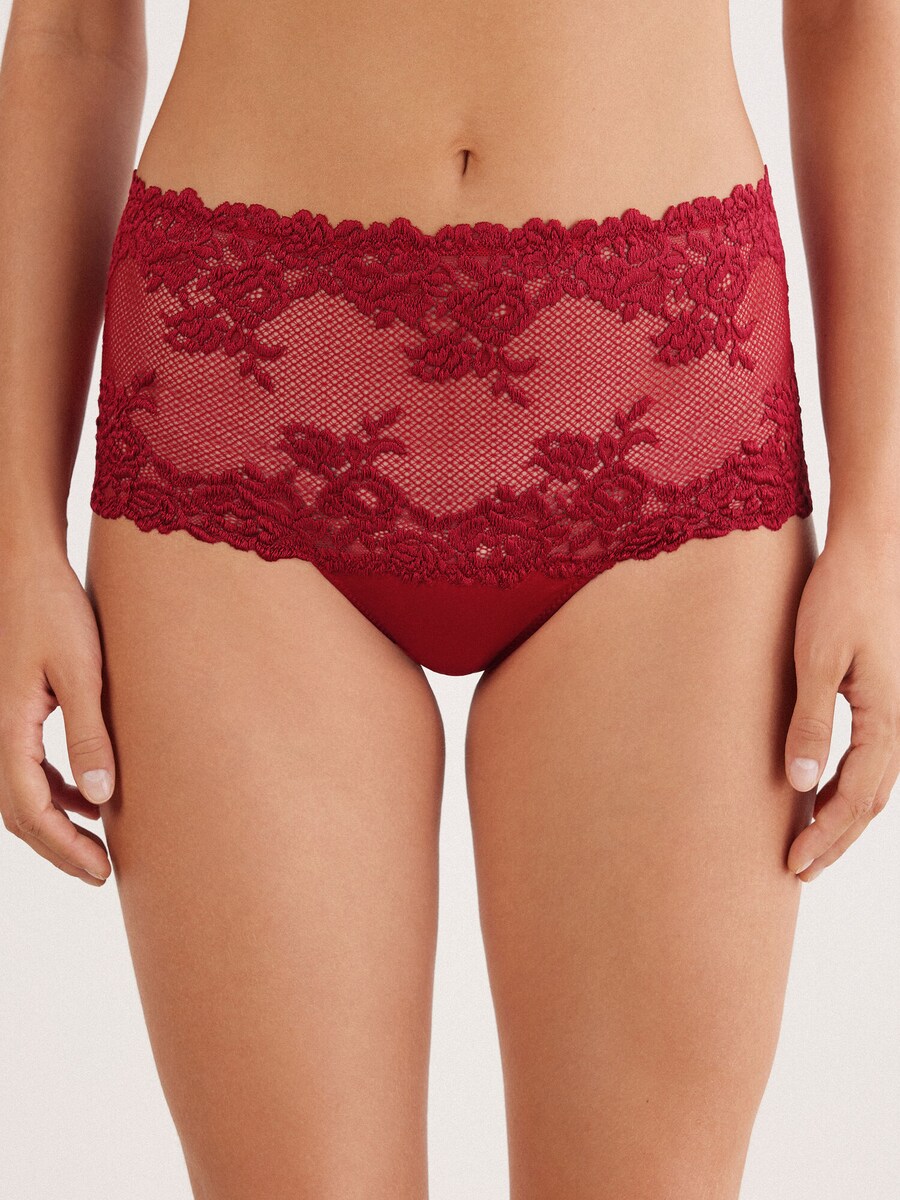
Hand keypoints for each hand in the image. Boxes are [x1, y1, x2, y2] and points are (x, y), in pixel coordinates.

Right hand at [0, 553, 114, 884]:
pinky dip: (57, 789)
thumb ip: (89, 734)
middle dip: (59, 846)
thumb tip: (100, 798)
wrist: (28, 567)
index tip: (100, 871)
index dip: (63, 847)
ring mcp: (2, 721)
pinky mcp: (15, 709)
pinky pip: (28, 766)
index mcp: (8, 727)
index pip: (29, 810)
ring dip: (58, 821)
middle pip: (20, 811)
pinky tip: (90, 797)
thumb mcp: (82, 672)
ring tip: (99, 844)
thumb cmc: (56, 611)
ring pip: (22, 792)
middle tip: (103, 872)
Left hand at [785, 531, 899, 880]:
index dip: (826, 834)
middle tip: (798, 871)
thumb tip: (800, 784)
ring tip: (808, 845)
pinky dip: (845, 785)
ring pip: (873, 782)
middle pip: (870, 800)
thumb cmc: (840, 596)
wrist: (869, 550)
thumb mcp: (816, 659)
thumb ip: (810, 721)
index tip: (794, 862)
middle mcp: (898, 720)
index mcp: (886, 717)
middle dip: (835, 839)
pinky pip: (869, 756)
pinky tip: (819, 793)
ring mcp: (893, 709)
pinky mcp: (881, 696)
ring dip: (842, 817)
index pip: (857, 796)